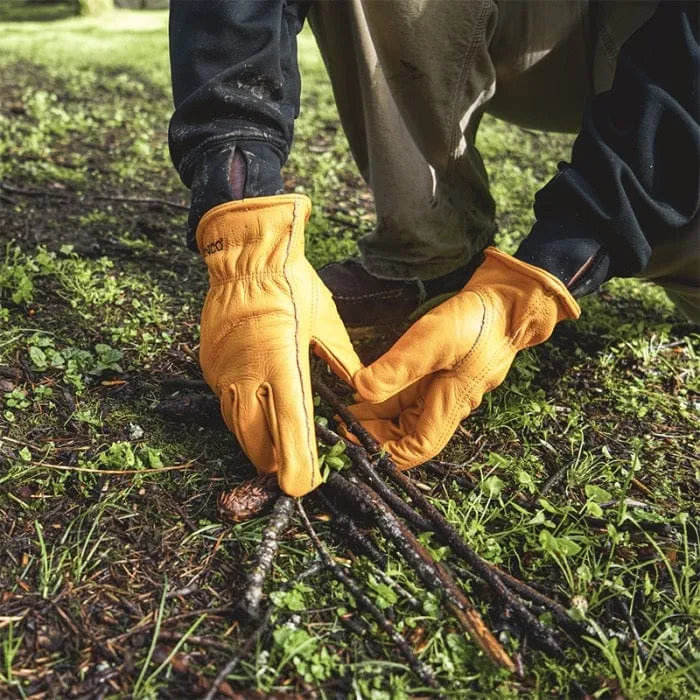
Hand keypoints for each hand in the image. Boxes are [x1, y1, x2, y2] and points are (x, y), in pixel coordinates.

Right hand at [198, 194, 361, 496]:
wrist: (244, 255)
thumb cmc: (291, 283)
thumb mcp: (327, 321)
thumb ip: (342, 359)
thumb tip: (359, 385)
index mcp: (283, 362)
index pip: (291, 425)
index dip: (297, 461)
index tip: (302, 485)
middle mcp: (248, 373)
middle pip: (257, 438)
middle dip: (274, 461)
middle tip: (289, 473)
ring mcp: (224, 371)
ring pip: (237, 426)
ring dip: (255, 444)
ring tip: (272, 457)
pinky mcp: (210, 365)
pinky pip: (225, 404)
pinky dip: (241, 419)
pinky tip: (254, 421)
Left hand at [347, 248, 579, 467]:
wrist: (506, 300)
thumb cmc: (478, 322)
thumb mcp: (432, 341)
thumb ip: (396, 368)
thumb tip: (361, 390)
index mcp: (450, 404)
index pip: (419, 446)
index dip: (389, 453)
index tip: (357, 444)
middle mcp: (446, 403)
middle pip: (407, 434)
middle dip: (375, 434)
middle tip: (342, 426)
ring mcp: (443, 388)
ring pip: (405, 414)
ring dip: (377, 416)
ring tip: (346, 411)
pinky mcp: (439, 373)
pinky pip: (408, 394)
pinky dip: (386, 396)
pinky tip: (366, 390)